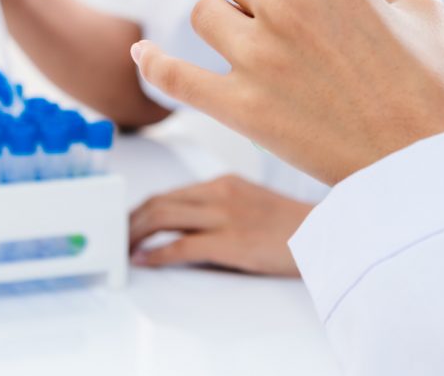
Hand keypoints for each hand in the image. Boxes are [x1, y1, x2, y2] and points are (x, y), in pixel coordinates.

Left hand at [129, 175, 312, 276]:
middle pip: (159, 202)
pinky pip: (182, 246)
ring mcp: (226, 216)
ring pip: (163, 218)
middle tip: (117, 239)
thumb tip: (185, 229)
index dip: (141, 209)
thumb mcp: (252, 203)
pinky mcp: (232, 242)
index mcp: (225, 182)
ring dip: (135, 235)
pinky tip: (145, 261)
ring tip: (124, 250)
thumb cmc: (292, 226)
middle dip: (130, 222)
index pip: (170, 193)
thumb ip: (220, 207)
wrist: (326, 234)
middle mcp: (221, 193)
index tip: (127, 224)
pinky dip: (157, 254)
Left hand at [132, 0, 443, 185]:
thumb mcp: (423, 10)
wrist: (424, 165)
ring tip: (252, 48)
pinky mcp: (237, 107)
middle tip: (290, 30)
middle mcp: (283, 3)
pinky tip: (141, 55)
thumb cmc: (434, 88)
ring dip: (226, 26)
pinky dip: (154, 65)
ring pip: (208, 17)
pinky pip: (174, 77)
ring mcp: (255, 57)